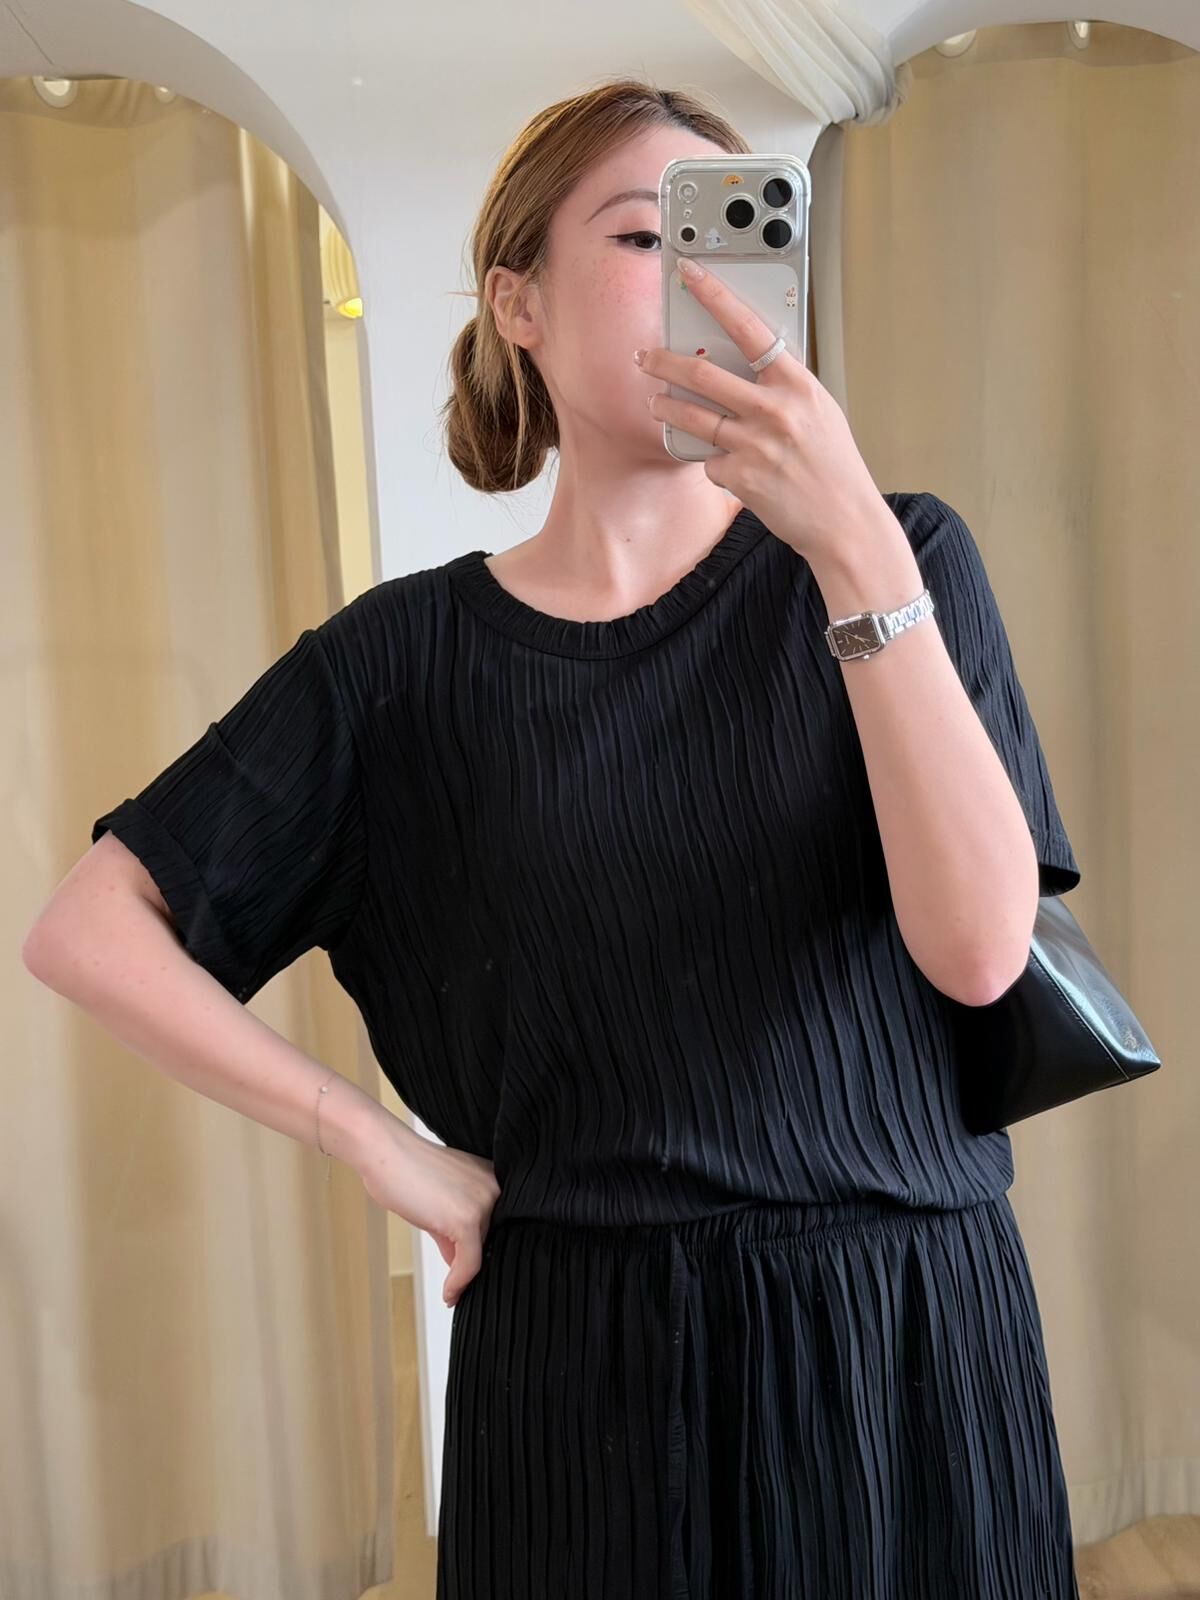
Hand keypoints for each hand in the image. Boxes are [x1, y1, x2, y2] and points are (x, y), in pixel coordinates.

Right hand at [355, 1117, 500, 1306]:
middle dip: (473, 1264)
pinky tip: (448, 1293)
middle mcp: (495, 1188)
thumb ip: (456, 1233)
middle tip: (458, 1287)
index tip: (470, 1276)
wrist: (383, 1151)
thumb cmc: (405, 1171)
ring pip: (482, 1254)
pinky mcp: (467, 1219)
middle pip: (491, 1240)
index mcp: (492, 1179)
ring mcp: (483, 1202)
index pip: (498, 1226)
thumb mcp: (440, 1204)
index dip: (485, 1252)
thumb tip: (462, 1267)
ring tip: (451, 1290)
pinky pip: (470, 1263)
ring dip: (465, 1277)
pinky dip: (458, 1283)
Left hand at [636, 258, 885, 567]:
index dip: (715, 295)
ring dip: (666, 407)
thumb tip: (745, 366)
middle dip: (664, 362)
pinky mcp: (739, 477)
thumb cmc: (834, 465)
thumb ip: (783, 387)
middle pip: (702, 372)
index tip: (690, 273)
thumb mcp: (819, 411)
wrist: (844, 521)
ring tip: (656, 405)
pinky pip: (708, 460)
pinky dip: (711, 461)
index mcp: (796, 384)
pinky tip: (726, 466)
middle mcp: (774, 409)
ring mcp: (754, 444)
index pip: (748, 326)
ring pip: (692, 415)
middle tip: (644, 357)